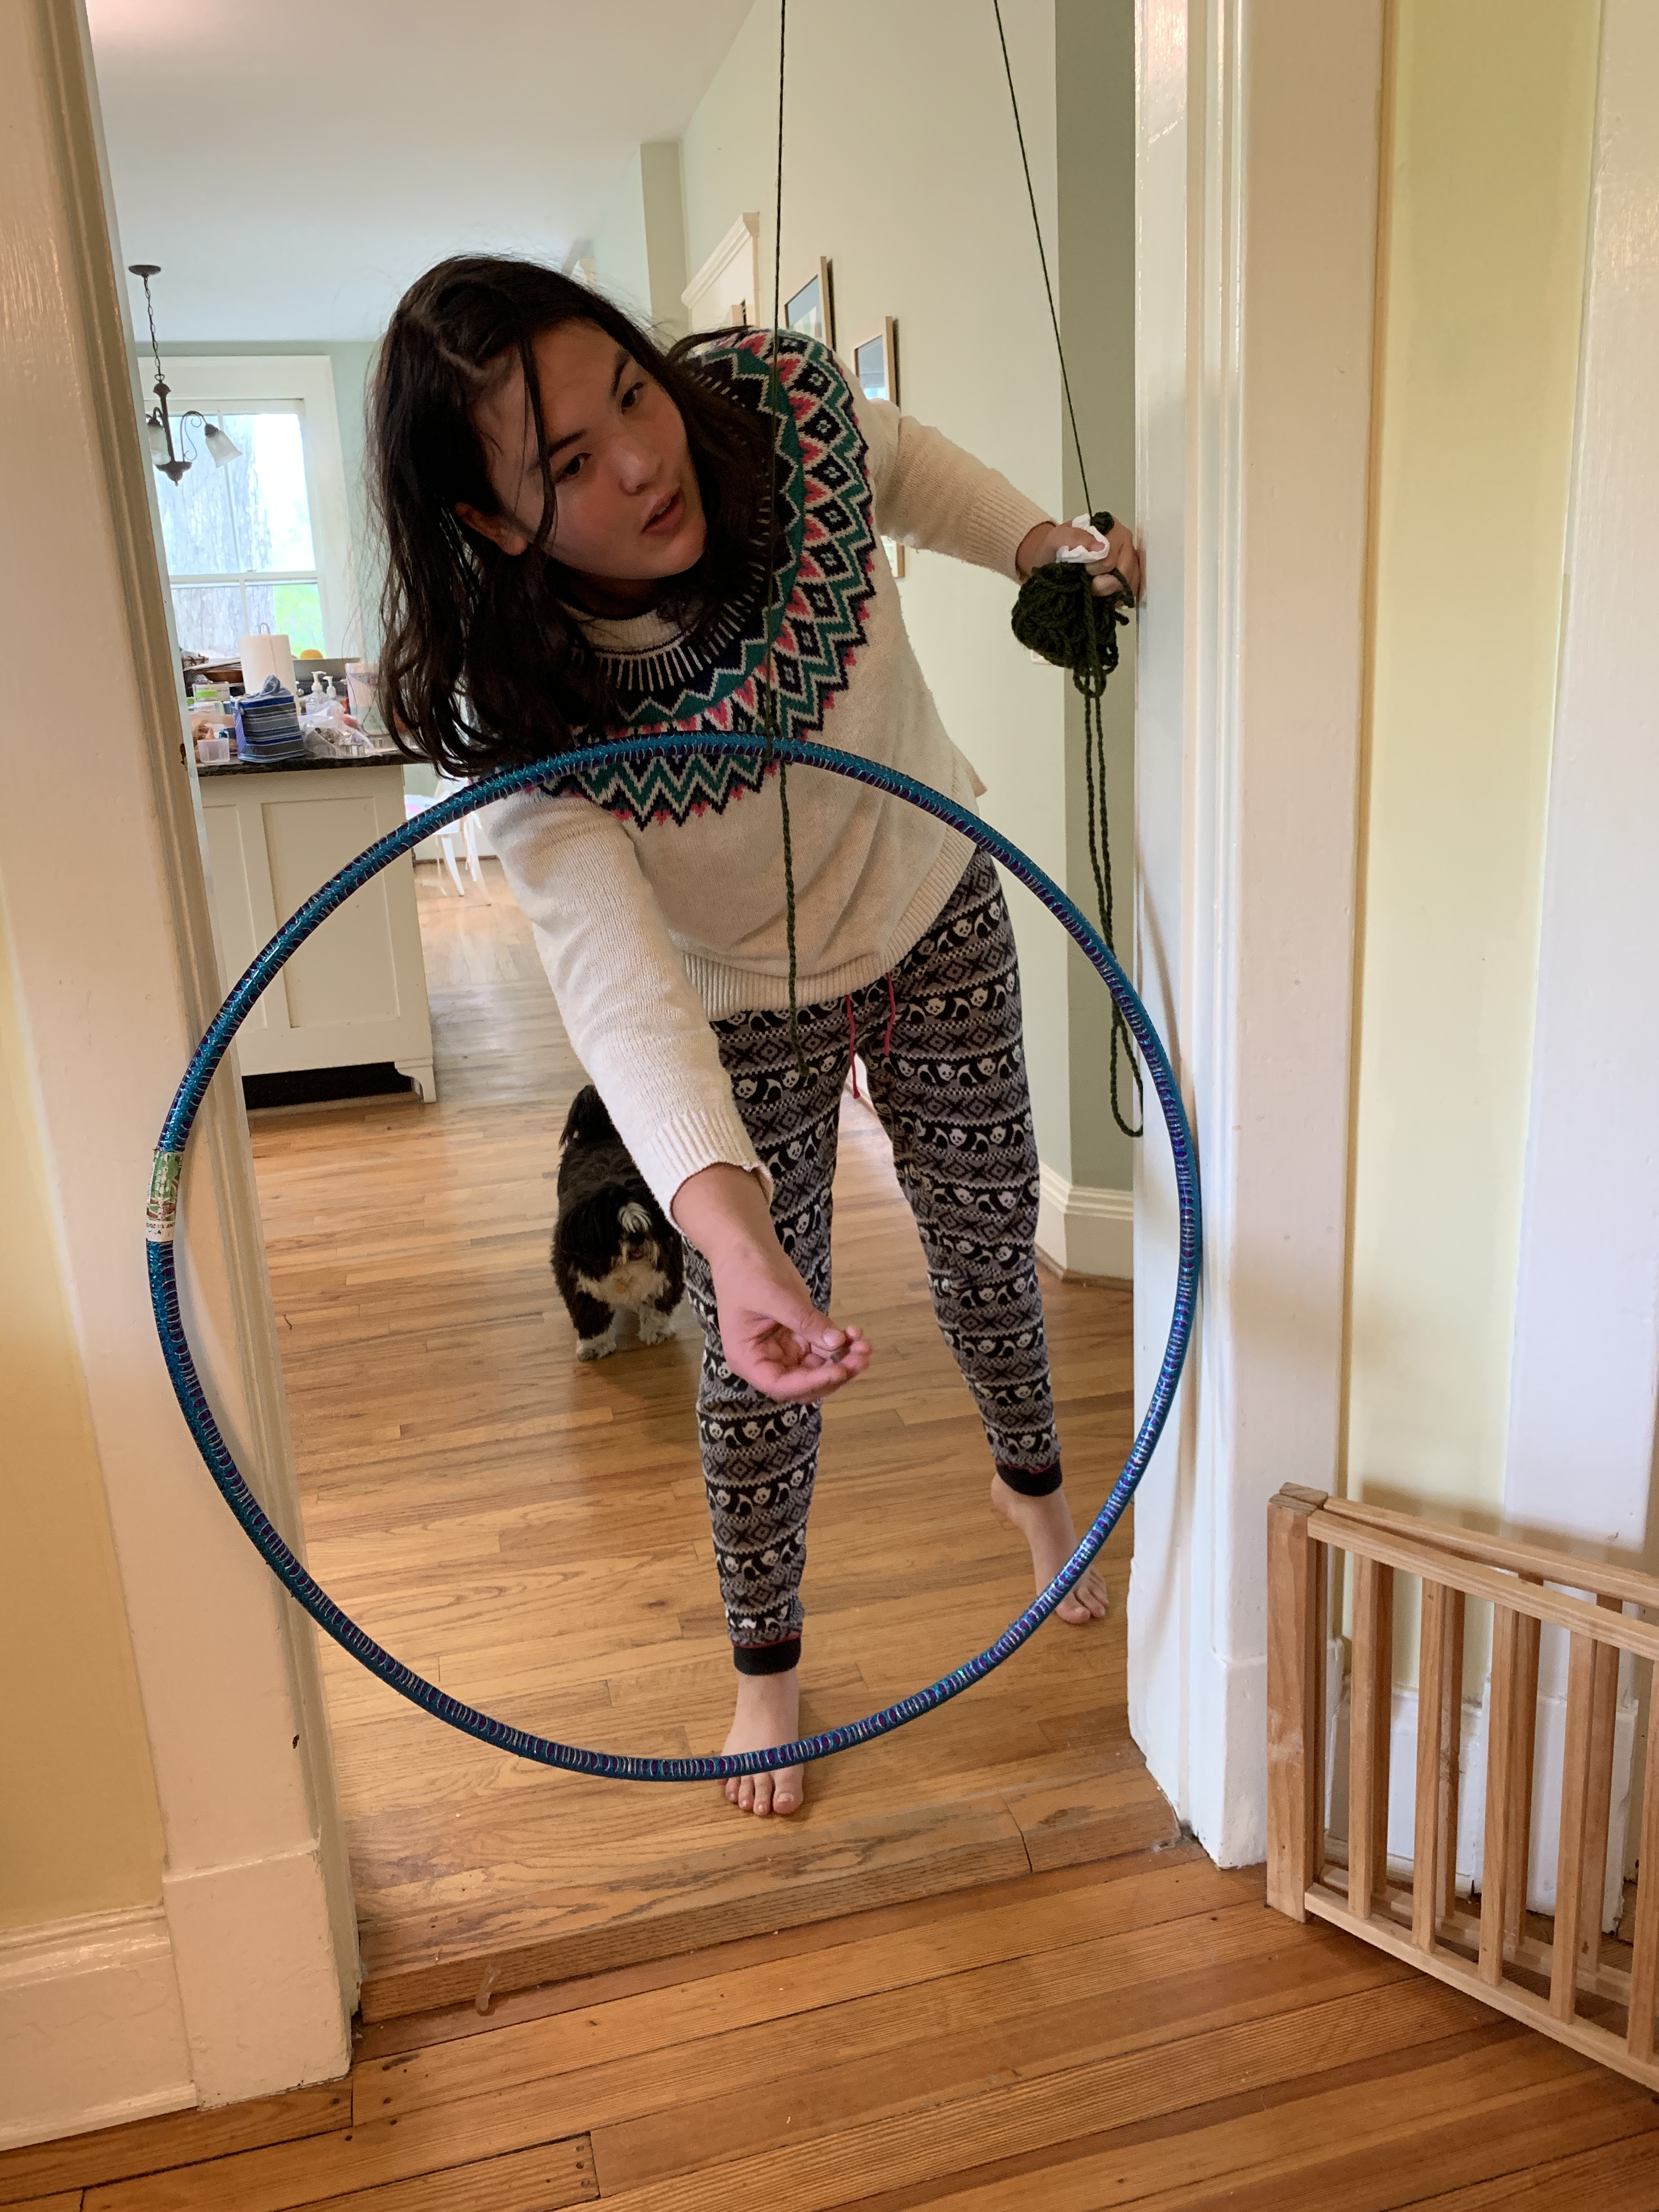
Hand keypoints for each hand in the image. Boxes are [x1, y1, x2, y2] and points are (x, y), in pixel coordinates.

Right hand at [672, 1164, 870, 1402]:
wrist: (745, 1246)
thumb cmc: (747, 1271)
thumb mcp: (775, 1296)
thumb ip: (805, 1321)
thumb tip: (837, 1343)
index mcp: (748, 1359)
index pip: (781, 1385)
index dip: (811, 1383)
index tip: (839, 1371)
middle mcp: (766, 1360)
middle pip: (804, 1382)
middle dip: (834, 1373)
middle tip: (861, 1357)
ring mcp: (784, 1349)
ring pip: (819, 1368)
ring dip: (843, 1360)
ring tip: (864, 1344)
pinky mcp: (799, 1335)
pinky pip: (824, 1349)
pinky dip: (841, 1344)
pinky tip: (855, 1331)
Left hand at [1016, 515, 1140, 599]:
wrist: (1053, 564)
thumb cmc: (1056, 551)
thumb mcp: (1055, 540)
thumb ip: (1073, 537)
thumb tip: (1100, 548)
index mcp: (1110, 528)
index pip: (1111, 555)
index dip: (1095, 569)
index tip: (1082, 570)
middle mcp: (1124, 542)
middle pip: (1124, 571)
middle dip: (1103, 583)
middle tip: (1087, 582)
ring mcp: (1129, 560)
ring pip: (1129, 583)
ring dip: (1109, 592)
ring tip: (1093, 589)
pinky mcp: (1130, 577)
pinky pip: (1130, 592)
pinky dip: (1115, 598)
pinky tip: (1103, 595)